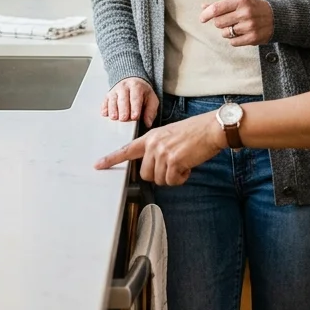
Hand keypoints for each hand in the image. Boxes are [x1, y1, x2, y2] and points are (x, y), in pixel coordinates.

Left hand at [94, 113, 226, 185]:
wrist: (211, 128)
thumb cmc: (194, 132)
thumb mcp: (169, 134)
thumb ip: (157, 148)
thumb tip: (153, 167)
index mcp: (151, 137)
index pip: (126, 150)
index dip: (111, 159)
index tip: (98, 165)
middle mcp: (153, 145)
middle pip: (145, 174)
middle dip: (159, 175)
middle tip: (173, 165)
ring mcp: (162, 153)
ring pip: (160, 179)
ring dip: (172, 176)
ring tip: (183, 163)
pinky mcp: (174, 161)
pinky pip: (173, 181)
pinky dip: (182, 178)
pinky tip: (188, 166)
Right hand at [101, 78, 159, 126]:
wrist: (132, 82)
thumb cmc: (142, 93)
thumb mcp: (151, 99)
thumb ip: (151, 111)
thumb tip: (148, 123)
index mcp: (136, 86)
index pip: (135, 98)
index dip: (135, 107)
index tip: (135, 117)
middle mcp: (124, 87)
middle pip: (122, 99)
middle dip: (123, 109)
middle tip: (124, 119)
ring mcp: (114, 90)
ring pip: (112, 100)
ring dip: (112, 109)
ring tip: (114, 118)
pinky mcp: (108, 95)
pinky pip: (105, 101)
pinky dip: (105, 108)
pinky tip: (105, 114)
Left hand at [201, 0, 273, 46]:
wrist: (277, 17)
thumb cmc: (254, 8)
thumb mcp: (240, 1)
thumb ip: (221, 5)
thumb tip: (203, 6)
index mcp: (241, 0)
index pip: (216, 8)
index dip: (206, 14)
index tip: (202, 19)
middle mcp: (245, 13)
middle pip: (218, 22)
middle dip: (220, 23)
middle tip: (228, 21)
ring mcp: (249, 26)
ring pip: (225, 33)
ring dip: (227, 32)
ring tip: (237, 27)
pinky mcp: (253, 38)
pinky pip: (232, 42)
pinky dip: (234, 39)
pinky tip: (242, 34)